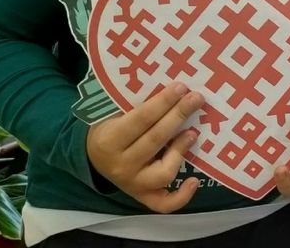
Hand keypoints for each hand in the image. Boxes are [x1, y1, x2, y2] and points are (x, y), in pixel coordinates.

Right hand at [86, 82, 202, 211]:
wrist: (92, 155)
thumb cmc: (110, 125)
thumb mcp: (112, 111)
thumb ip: (136, 102)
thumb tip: (173, 86)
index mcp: (108, 140)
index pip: (141, 119)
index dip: (163, 102)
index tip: (181, 87)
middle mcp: (120, 165)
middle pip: (155, 140)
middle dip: (179, 116)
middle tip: (196, 98)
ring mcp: (132, 184)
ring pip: (163, 172)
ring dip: (181, 150)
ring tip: (193, 132)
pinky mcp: (142, 196)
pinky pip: (163, 203)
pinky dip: (181, 196)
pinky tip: (194, 180)